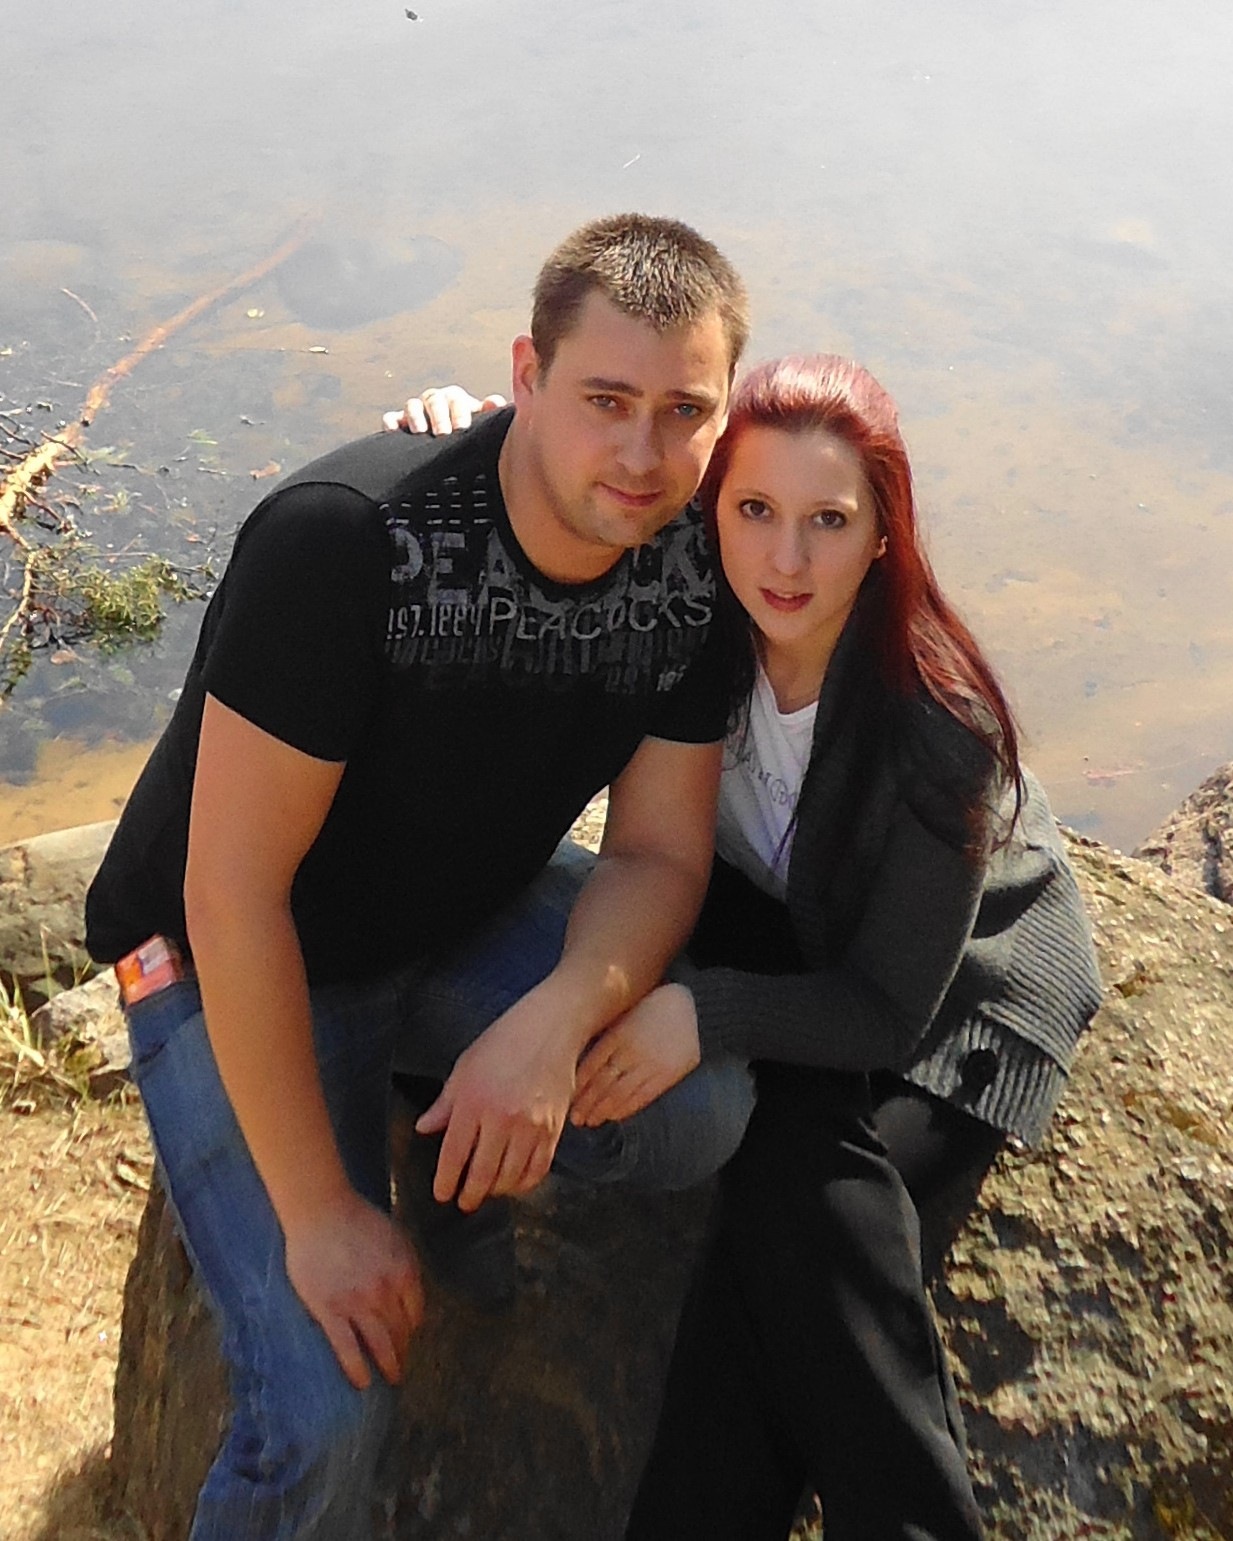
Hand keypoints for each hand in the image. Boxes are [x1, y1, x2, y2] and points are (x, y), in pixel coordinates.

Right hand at [283, 1192, 424, 1389]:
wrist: (321, 1210)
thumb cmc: (356, 1218)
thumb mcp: (394, 1238)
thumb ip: (403, 1266)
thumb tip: (408, 1292)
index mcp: (405, 1271)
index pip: (416, 1313)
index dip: (413, 1328)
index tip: (408, 1338)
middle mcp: (386, 1291)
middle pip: (401, 1331)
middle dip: (403, 1350)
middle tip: (402, 1365)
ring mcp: (358, 1303)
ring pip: (379, 1344)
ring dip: (389, 1364)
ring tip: (391, 1379)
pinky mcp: (330, 1310)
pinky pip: (347, 1348)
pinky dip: (357, 1368)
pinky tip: (363, 1383)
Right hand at [381, 385, 505, 434]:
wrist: (449, 448)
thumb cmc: (469, 434)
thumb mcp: (482, 424)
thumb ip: (490, 413)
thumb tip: (495, 401)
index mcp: (455, 400)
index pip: (455, 399)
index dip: (458, 412)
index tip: (462, 429)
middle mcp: (434, 402)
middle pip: (433, 399)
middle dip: (438, 416)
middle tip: (444, 434)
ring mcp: (415, 411)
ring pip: (412, 405)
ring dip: (415, 416)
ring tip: (421, 432)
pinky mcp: (398, 423)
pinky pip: (391, 418)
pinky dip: (391, 423)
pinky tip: (393, 432)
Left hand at [415, 995, 576, 1210]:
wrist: (551, 1027)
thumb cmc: (505, 1041)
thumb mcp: (465, 1067)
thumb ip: (445, 1103)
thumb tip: (425, 1128)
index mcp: (474, 1102)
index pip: (453, 1155)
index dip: (446, 1181)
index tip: (442, 1194)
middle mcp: (501, 1119)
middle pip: (482, 1173)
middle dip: (470, 1195)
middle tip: (464, 1203)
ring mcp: (531, 1126)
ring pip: (510, 1176)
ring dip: (497, 1191)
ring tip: (488, 1192)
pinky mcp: (554, 1129)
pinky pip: (538, 1168)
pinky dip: (525, 1183)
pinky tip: (515, 1183)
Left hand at [571, 983, 700, 1126]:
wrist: (695, 1006)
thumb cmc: (654, 1007)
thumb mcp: (626, 1013)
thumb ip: (608, 1034)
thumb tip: (579, 1056)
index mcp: (619, 1033)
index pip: (591, 1065)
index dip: (578, 1085)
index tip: (567, 1099)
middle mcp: (632, 1050)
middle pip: (603, 1082)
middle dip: (587, 1103)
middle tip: (575, 1118)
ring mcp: (651, 1064)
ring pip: (620, 1093)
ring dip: (603, 1110)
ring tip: (590, 1121)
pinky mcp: (668, 1074)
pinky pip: (642, 1096)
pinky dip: (626, 1109)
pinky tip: (614, 1116)